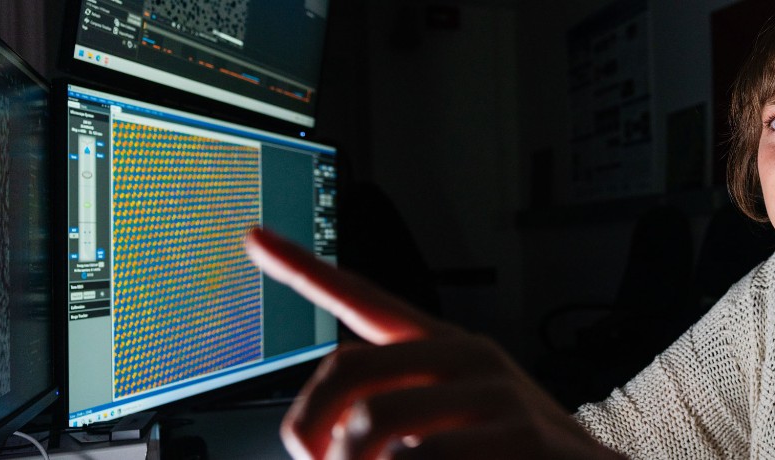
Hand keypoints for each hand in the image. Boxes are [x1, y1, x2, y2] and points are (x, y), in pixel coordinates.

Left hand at [245, 228, 621, 458]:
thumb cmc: (511, 458)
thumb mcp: (446, 424)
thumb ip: (390, 410)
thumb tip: (314, 428)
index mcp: (444, 348)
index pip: (365, 298)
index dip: (305, 268)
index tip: (256, 236)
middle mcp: (468, 356)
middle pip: (347, 369)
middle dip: (310, 429)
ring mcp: (496, 392)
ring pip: (373, 424)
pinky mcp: (519, 434)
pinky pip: (422, 459)